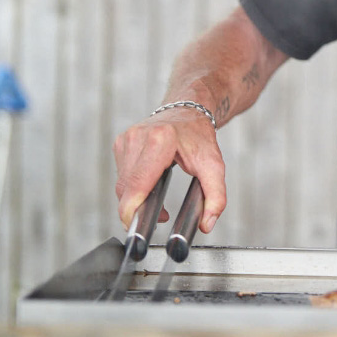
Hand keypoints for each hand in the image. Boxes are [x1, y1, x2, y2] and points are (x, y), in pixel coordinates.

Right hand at [113, 106, 226, 233]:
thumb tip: (208, 223)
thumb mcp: (214, 165)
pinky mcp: (121, 142)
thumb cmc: (198, 135)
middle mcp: (138, 137)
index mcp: (160, 140)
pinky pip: (121, 175)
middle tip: (159, 216)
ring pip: (122, 184)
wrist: (188, 110)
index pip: (136, 183)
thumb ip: (216, 196)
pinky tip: (148, 185)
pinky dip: (132, 186)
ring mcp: (126, 139)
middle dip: (137, 209)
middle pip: (126, 188)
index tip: (134, 226)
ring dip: (135, 198)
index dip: (131, 210)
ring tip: (157, 199)